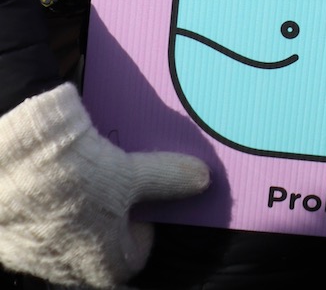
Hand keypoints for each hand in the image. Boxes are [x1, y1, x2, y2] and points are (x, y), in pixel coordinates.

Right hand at [0, 82, 209, 287]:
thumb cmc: (68, 179)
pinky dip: (55, 192)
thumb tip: (200, 179)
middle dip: (118, 205)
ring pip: (75, 227)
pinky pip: (45, 215)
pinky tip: (60, 165)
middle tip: (123, 170)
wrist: (1, 161)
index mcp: (104, 269)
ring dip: (87, 197)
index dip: (149, 213)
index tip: (149, 184)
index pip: (140, 249)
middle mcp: (71, 271)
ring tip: (90, 163)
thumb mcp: (129, 174)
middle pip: (107, 238)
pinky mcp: (14, 233)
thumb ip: (167, 179)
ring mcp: (39, 253)